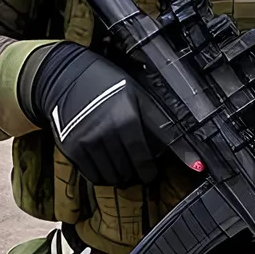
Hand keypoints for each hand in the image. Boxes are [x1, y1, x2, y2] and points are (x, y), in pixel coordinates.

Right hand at [22, 43, 165, 187]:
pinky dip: (102, 177)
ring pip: (110, 175)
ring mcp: (86, 140)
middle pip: (126, 169)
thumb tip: (186, 147)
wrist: (69, 77)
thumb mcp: (138, 95)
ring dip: (120, 177)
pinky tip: (107, 168)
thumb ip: (157, 122)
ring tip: (124, 170)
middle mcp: (105, 131)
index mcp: (125, 117)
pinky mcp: (71, 147)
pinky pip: (91, 175)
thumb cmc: (110, 85)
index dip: (148, 170)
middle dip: (135, 173)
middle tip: (138, 170)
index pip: (141, 155)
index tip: (151, 174)